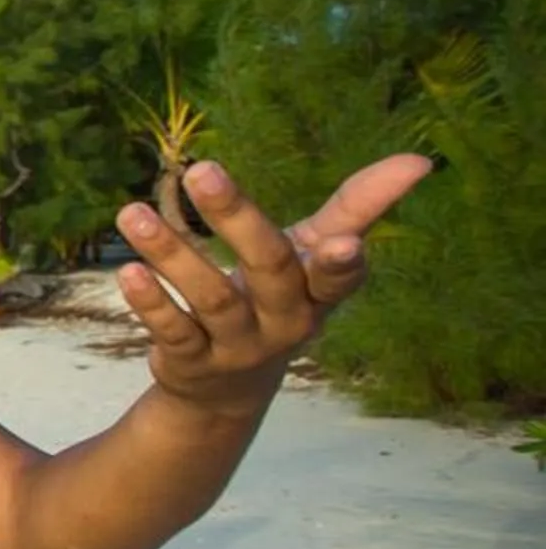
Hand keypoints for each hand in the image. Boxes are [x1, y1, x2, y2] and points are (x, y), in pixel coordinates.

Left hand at [115, 154, 430, 410]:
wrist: (230, 388)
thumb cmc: (280, 297)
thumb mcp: (315, 253)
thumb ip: (358, 207)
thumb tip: (419, 160)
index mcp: (318, 292)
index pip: (339, 279)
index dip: (344, 264)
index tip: (344, 243)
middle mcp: (284, 323)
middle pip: (268, 271)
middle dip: (238, 220)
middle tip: (202, 169)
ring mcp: (238, 347)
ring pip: (209, 299)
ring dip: (171, 253)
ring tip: (133, 213)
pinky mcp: (192, 363)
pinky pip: (173, 332)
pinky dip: (151, 303)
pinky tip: (129, 271)